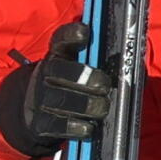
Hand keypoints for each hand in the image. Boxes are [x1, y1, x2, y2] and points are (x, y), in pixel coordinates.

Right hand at [0, 23, 108, 157]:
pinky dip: (76, 127)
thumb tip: (129, 61)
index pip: (61, 40)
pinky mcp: (39, 123)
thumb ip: (97, 62)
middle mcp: (44, 74)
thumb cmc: (67, 86)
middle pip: (60, 71)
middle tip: (104, 85)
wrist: (31, 111)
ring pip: (61, 99)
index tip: (85, 32)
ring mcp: (39, 99)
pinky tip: (88, 127)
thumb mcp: (76, 68)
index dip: (71, 34)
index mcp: (57, 56)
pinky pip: (58, 125)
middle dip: (85, 77)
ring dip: (86, 104)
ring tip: (102, 107)